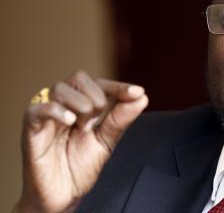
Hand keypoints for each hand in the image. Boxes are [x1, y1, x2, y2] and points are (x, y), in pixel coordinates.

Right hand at [14, 70, 148, 212]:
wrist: (63, 196)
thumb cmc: (79, 167)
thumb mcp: (106, 141)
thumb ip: (121, 118)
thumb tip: (142, 97)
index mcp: (79, 105)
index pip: (99, 84)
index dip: (118, 86)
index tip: (137, 92)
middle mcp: (62, 105)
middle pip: (79, 78)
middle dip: (96, 98)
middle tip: (95, 124)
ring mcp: (45, 115)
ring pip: (60, 88)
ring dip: (80, 106)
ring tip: (81, 128)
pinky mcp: (31, 129)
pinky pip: (38, 108)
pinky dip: (57, 111)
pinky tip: (71, 122)